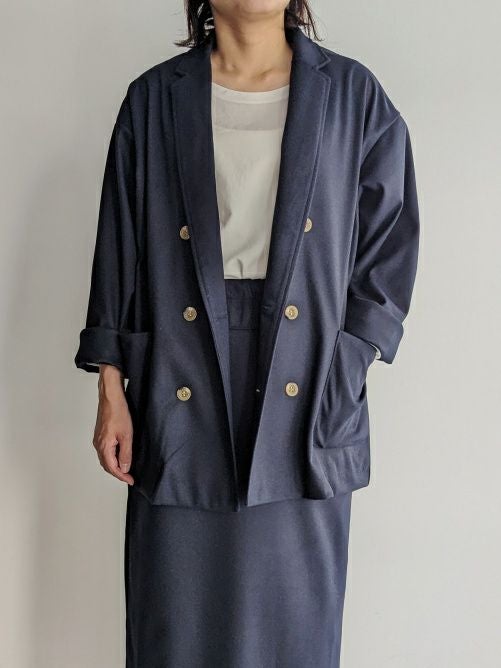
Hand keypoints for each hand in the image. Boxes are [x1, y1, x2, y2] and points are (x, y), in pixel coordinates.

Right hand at [93, 364, 134, 484]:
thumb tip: (125, 468)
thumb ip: (126, 453)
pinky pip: (105, 451)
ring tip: (126, 469)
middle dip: (118, 473)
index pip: (112, 468)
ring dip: (115, 466)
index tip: (131, 480)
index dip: (122, 476)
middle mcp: (98, 444)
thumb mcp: (127, 435)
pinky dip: (112, 457)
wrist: (110, 397)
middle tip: (129, 477)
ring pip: (105, 458)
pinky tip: (120, 456)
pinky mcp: (100, 434)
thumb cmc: (118, 413)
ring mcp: (98, 439)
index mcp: (104, 446)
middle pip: (107, 465)